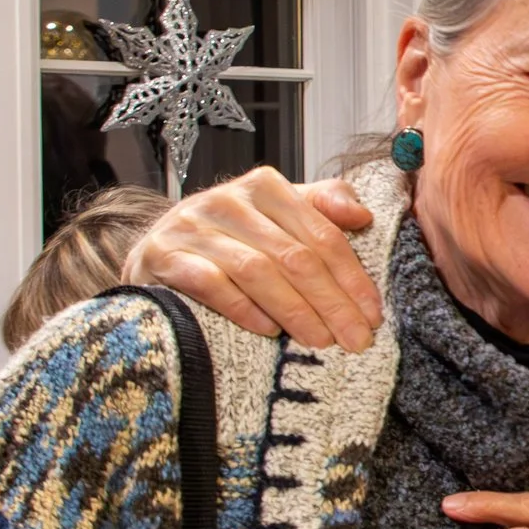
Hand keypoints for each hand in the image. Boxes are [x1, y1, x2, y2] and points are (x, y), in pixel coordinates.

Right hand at [124, 168, 379, 350]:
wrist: (157, 249)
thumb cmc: (231, 237)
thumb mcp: (279, 215)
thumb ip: (322, 207)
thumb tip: (362, 216)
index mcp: (265, 187)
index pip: (321, 234)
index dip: (352, 276)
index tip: (372, 314)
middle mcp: (227, 201)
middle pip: (293, 256)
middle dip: (331, 302)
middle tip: (355, 338)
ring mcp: (192, 226)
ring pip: (257, 270)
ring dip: (295, 310)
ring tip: (320, 340)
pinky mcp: (163, 255)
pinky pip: (211, 283)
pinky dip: (244, 309)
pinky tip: (269, 331)